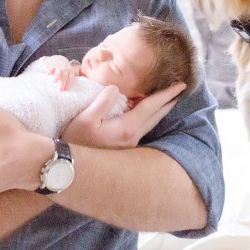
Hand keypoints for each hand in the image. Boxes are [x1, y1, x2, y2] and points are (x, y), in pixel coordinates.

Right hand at [46, 56, 76, 91]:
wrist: (59, 60)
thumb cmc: (65, 71)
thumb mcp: (69, 73)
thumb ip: (69, 81)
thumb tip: (67, 92)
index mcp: (70, 72)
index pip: (71, 78)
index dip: (69, 84)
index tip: (66, 90)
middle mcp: (65, 69)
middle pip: (65, 76)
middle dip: (63, 83)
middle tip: (60, 90)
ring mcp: (59, 67)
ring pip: (59, 71)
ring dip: (57, 76)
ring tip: (54, 81)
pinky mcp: (53, 66)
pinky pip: (51, 68)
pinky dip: (50, 71)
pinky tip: (48, 75)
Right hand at [61, 82, 186, 148]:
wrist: (68, 165)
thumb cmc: (73, 140)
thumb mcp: (85, 118)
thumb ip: (102, 101)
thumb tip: (115, 88)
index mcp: (126, 128)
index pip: (151, 107)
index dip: (166, 94)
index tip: (181, 85)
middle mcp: (132, 138)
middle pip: (155, 116)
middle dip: (168, 102)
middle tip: (180, 90)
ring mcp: (128, 145)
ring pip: (150, 124)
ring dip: (160, 111)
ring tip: (167, 101)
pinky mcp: (122, 148)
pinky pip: (142, 128)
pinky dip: (149, 118)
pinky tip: (145, 115)